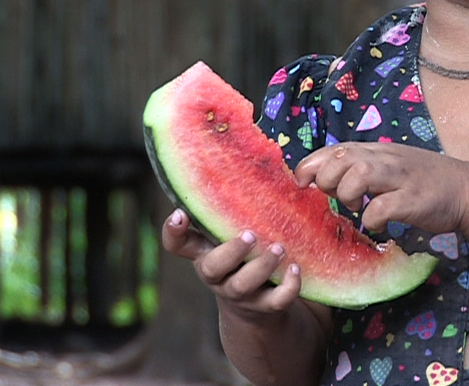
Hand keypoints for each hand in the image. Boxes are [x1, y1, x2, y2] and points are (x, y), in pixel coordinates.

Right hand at [161, 209, 303, 323]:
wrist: (257, 305)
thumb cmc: (243, 256)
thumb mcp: (230, 235)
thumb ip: (229, 210)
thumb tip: (245, 162)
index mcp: (205, 252)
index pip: (178, 245)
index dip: (173, 232)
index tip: (179, 214)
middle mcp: (218, 274)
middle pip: (212, 269)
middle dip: (230, 252)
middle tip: (250, 234)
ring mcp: (240, 293)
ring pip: (243, 286)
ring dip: (261, 266)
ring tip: (279, 248)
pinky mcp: (264, 307)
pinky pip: (275, 302)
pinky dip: (287, 287)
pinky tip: (295, 269)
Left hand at [292, 142, 468, 233]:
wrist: (467, 188)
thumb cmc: (424, 181)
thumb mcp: (390, 166)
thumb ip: (361, 168)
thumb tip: (324, 180)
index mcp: (377, 152)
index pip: (334, 150)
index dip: (311, 165)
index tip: (302, 185)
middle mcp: (386, 159)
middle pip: (341, 157)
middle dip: (326, 179)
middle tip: (332, 197)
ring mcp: (401, 178)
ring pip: (360, 174)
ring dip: (347, 193)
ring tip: (355, 206)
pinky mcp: (414, 200)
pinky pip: (383, 207)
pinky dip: (373, 218)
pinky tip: (377, 225)